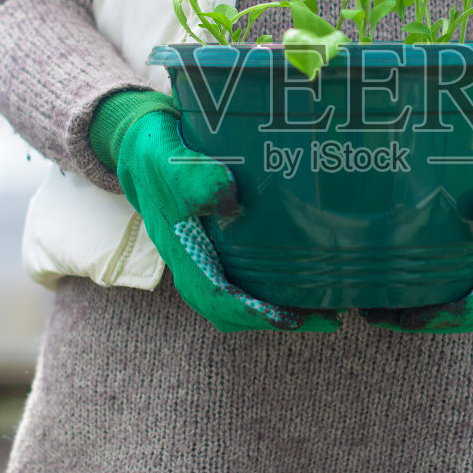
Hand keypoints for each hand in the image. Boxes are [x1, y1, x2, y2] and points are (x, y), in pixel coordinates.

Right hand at [111, 105, 340, 333]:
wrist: (144, 152)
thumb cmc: (157, 158)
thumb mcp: (169, 161)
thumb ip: (193, 178)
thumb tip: (230, 198)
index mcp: (182, 254)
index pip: (216, 298)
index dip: (254, 313)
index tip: (292, 317)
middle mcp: (195, 266)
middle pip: (235, 312)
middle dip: (279, 320)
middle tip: (327, 318)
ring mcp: (207, 262)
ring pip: (243, 301)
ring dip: (282, 310)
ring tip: (327, 308)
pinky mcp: (220, 251)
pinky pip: (248, 282)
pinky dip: (277, 290)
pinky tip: (309, 278)